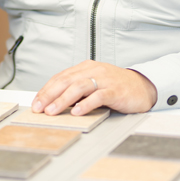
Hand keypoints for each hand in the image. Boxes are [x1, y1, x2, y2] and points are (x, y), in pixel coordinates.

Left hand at [31, 60, 156, 115]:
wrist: (143, 86)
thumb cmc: (116, 86)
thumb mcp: (94, 84)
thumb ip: (77, 90)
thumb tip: (55, 102)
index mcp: (85, 68)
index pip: (61, 77)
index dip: (46, 90)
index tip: (36, 102)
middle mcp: (93, 70)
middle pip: (66, 81)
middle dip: (49, 95)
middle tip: (38, 108)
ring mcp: (104, 79)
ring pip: (79, 87)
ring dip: (63, 100)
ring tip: (53, 111)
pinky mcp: (115, 90)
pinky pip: (98, 96)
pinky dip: (86, 104)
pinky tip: (77, 112)